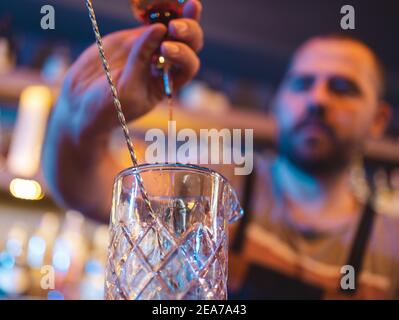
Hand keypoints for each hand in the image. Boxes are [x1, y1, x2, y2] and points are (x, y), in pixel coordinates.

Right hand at [60, 0, 202, 141]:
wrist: (81, 103)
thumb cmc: (107, 108)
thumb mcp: (125, 89)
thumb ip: (139, 60)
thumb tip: (159, 28)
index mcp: (167, 83)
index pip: (188, 65)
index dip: (183, 54)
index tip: (165, 49)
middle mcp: (164, 64)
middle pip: (187, 44)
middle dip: (188, 31)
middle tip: (175, 26)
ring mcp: (150, 48)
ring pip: (172, 27)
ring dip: (180, 14)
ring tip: (183, 2)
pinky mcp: (134, 38)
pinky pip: (150, 20)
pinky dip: (156, 10)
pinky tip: (154, 3)